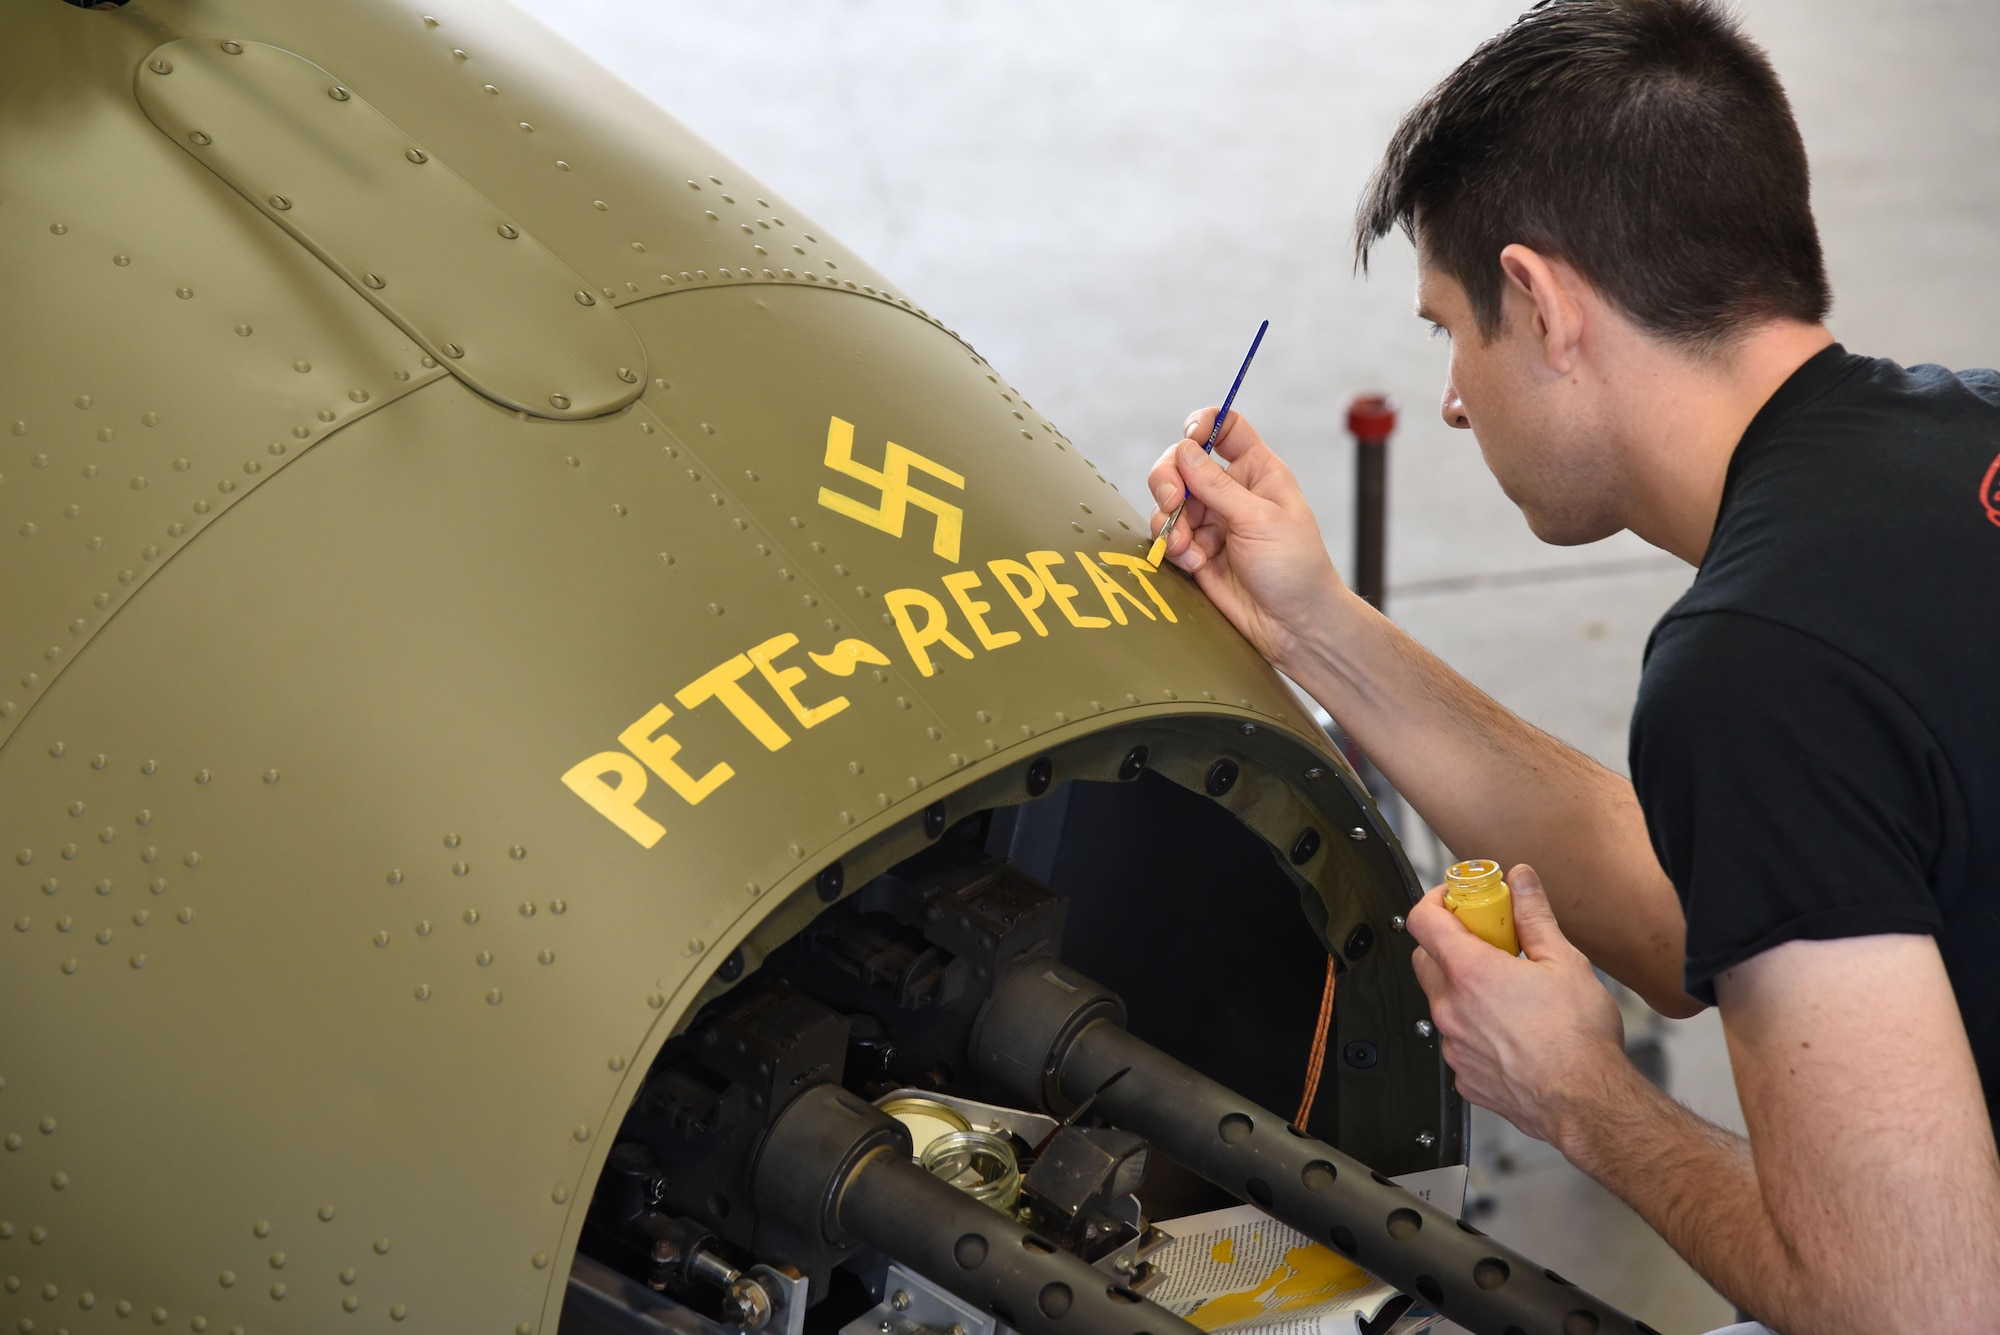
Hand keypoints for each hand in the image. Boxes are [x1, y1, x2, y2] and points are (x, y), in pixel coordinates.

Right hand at [1145, 409, 1348, 670]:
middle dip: (1169, 479)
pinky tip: (1193, 563)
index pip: (1225, 428)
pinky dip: (1173, 547)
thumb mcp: (1258, 519)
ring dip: (1169, 521)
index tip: (1190, 437)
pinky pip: (1169, 536)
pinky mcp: (1197, 551)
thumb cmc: (1295, 568)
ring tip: (1186, 547)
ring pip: (1169, 502)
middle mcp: (1232, 491)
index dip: (1203, 424)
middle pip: (1182, 462)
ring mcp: (1212, 521)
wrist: (1293, 624)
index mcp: (1257, 471)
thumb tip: (1184, 450)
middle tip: (1171, 502)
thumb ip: (1216, 485)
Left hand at [1407, 863, 1631, 1147]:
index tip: (1456, 897)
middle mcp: (1451, 1009)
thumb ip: (1533, 915)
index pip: (1423, 920)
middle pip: (1426, 958)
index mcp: (1470, 973)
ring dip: (1461, 987)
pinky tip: (1508, 1029)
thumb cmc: (1579, 1040)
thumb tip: (1522, 882)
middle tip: (1486, 939)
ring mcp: (1454, 1046)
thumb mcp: (1563, 960)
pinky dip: (1473, 1028)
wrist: (1587, 1103)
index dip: (1436, 900)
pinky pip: (1457, 1042)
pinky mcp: (1464, 1076)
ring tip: (1506, 989)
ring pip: (1441, 1002)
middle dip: (1448, 941)